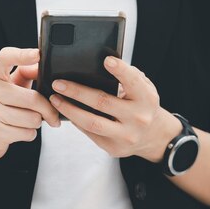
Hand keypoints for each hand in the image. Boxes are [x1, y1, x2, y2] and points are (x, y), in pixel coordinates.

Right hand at [0, 47, 60, 161]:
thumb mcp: (9, 86)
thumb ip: (26, 73)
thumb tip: (41, 66)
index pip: (5, 57)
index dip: (22, 55)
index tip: (37, 54)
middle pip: (32, 98)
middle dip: (47, 109)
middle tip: (51, 113)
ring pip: (32, 118)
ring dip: (36, 122)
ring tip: (27, 121)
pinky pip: (27, 133)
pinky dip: (29, 134)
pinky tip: (19, 131)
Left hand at [48, 56, 181, 162]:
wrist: (154, 137)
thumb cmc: (142, 105)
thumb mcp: (143, 89)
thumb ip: (128, 77)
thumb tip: (101, 65)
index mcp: (147, 99)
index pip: (134, 82)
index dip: (120, 70)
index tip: (106, 60)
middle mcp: (138, 118)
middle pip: (103, 102)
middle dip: (77, 92)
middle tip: (59, 83)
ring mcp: (126, 135)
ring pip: (92, 122)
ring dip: (69, 110)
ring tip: (55, 99)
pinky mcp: (114, 148)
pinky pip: (90, 133)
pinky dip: (76, 121)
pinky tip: (66, 112)